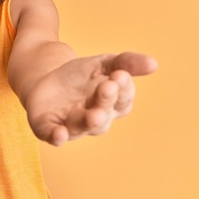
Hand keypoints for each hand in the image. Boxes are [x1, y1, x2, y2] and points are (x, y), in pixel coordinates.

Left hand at [24, 52, 157, 145]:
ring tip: (93, 114)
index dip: (123, 89)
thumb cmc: (79, 76)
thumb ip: (126, 62)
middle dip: (105, 101)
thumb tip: (154, 64)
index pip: (122, 100)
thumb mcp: (102, 63)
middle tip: (108, 86)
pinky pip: (53, 135)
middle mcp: (94, 120)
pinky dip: (57, 136)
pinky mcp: (48, 128)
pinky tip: (59, 133)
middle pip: (103, 113)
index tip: (120, 74)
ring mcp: (71, 125)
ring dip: (88, 121)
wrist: (43, 78)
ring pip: (82, 127)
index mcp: (111, 105)